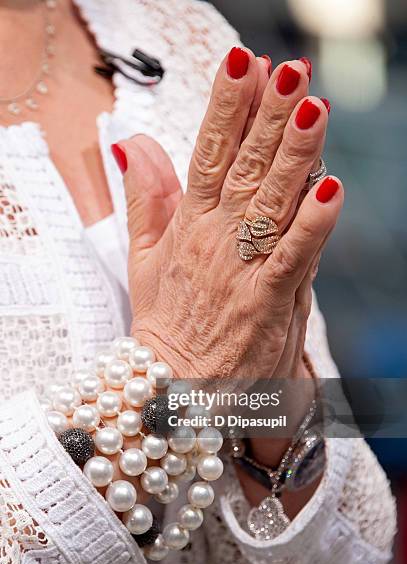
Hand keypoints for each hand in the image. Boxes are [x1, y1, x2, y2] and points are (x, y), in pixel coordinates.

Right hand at [114, 49, 342, 385]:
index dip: (227, 106)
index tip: (243, 62)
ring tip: (314, 109)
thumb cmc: (167, 320)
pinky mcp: (267, 302)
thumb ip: (144, 196)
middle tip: (292, 71)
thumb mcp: (144, 256)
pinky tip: (332, 188)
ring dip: (294, 155)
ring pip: (273, 203)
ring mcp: (242, 269)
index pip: (208, 152)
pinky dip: (313, 225)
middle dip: (269, 116)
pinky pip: (292, 258)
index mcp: (189, 223)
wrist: (174, 387)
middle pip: (246, 167)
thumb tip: (131, 143)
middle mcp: (216, 239)